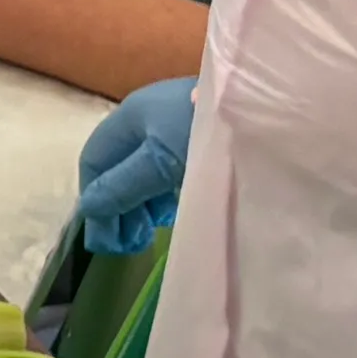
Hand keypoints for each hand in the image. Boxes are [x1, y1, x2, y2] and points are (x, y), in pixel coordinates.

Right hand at [74, 79, 192, 255]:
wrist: (267, 113)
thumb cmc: (204, 135)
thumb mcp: (157, 165)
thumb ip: (120, 187)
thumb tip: (89, 210)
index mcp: (130, 117)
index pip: (94, 161)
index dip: (94, 199)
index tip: (105, 236)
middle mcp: (149, 118)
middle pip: (118, 167)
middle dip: (118, 206)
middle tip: (130, 244)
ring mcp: (177, 126)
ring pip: (145, 171)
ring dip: (142, 204)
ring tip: (153, 231)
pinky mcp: (202, 137)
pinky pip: (170, 169)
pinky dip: (165, 193)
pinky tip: (177, 212)